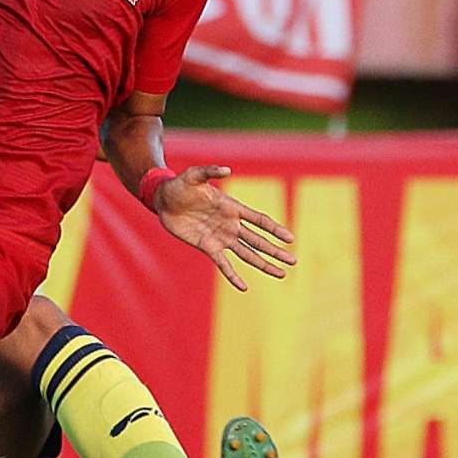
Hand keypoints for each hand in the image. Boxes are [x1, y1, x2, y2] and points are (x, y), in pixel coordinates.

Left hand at [152, 164, 296, 291]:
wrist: (163, 199)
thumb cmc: (180, 185)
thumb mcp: (194, 175)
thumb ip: (210, 172)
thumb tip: (227, 170)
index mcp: (232, 207)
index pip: (259, 220)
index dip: (275, 229)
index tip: (290, 238)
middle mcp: (231, 225)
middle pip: (258, 240)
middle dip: (276, 250)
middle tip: (294, 260)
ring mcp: (220, 237)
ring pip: (247, 254)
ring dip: (263, 264)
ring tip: (281, 274)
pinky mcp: (207, 246)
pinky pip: (223, 263)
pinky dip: (233, 275)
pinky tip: (243, 287)